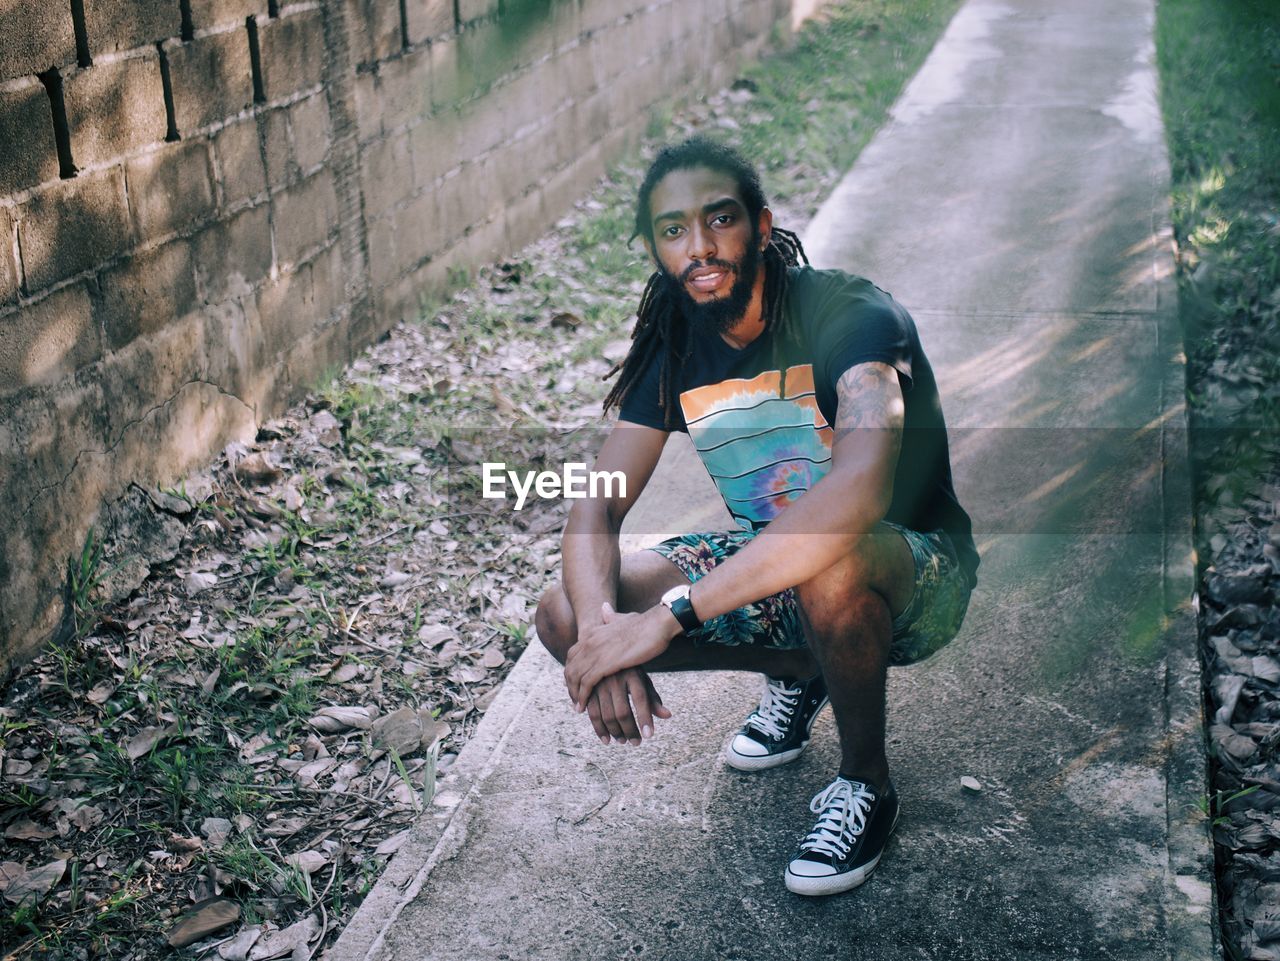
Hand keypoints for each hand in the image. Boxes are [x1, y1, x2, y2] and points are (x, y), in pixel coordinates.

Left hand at [564, 602, 679, 709]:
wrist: (657, 624)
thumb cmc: (645, 623)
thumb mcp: (623, 618)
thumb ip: (611, 617)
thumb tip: (604, 608)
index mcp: (593, 633)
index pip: (572, 655)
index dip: (572, 671)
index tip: (576, 684)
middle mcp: (589, 641)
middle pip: (570, 667)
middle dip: (570, 685)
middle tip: (575, 699)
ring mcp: (595, 651)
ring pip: (575, 677)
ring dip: (575, 694)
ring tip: (579, 708)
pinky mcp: (604, 663)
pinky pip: (586, 683)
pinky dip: (582, 697)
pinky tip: (584, 707)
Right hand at [584, 668, 672, 744]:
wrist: (601, 653)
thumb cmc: (628, 671)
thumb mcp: (641, 679)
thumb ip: (652, 698)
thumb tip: (668, 715)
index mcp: (632, 674)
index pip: (641, 698)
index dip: (645, 718)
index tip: (649, 735)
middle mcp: (615, 678)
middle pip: (623, 711)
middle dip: (630, 730)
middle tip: (636, 742)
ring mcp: (600, 684)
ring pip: (607, 715)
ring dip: (615, 732)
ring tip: (623, 741)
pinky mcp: (588, 691)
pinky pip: (593, 714)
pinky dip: (599, 729)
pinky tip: (607, 739)